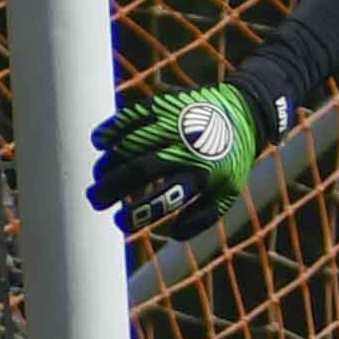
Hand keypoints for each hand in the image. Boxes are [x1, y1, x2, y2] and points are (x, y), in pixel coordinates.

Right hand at [88, 83, 264, 233]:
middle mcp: (186, 147)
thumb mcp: (227, 192)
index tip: (119, 223)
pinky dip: (113, 128)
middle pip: (140, 169)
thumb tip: (172, 233)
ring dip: (109, 162)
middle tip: (95, 199)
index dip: (139, 213)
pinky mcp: (165, 104)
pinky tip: (99, 142)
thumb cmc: (230, 160)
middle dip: (113, 187)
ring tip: (98, 175)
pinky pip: (132, 116)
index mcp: (202, 173)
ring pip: (132, 142)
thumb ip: (202, 218)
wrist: (244, 112)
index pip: (165, 197)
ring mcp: (174, 123)